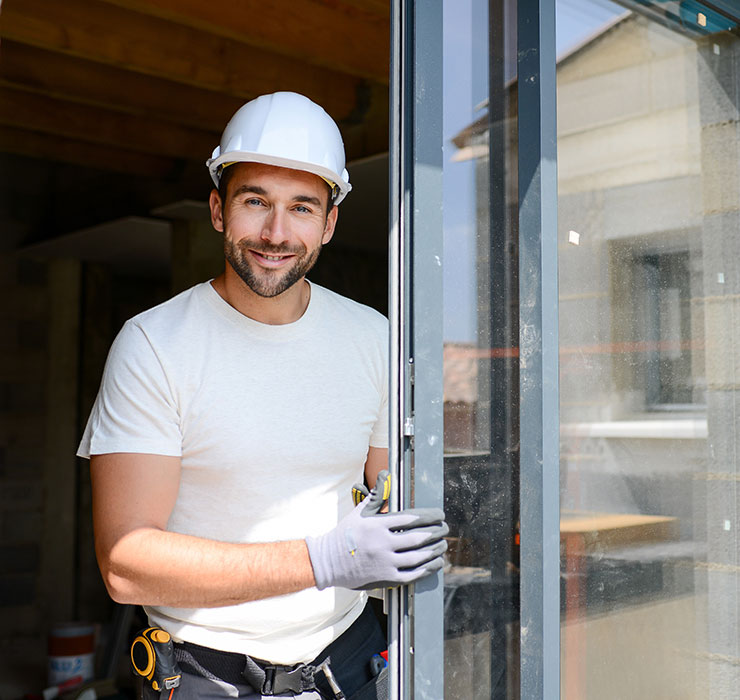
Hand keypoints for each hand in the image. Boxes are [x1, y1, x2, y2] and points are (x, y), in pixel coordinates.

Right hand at [306, 471, 447, 589]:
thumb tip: (386, 473)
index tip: (440, 515)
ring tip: (442, 545)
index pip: (411, 518)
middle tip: (445, 529)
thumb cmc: (346, 534)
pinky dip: (427, 569)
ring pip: (418, 557)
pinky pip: (412, 575)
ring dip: (435, 551)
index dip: (430, 516)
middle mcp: (382, 543)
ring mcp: (384, 562)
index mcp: (378, 524)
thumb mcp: (360, 512)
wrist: (328, 562)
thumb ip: (376, 494)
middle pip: (419, 538)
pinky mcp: (385, 578)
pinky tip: (435, 564)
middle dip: (437, 532)